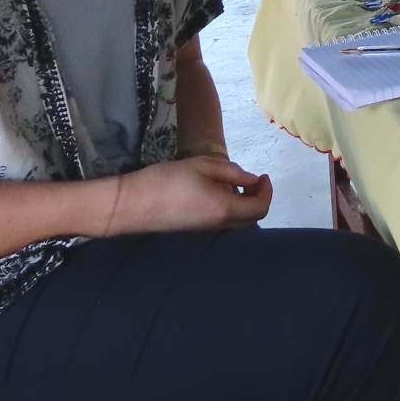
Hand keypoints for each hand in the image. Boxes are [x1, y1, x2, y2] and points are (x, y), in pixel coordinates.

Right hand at [98, 156, 271, 236]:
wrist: (132, 205)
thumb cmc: (167, 180)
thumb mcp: (203, 166)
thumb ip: (232, 173)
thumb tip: (253, 180)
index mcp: (224, 209)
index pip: (260, 208)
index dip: (267, 192)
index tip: (262, 176)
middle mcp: (220, 227)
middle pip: (253, 220)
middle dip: (258, 200)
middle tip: (252, 181)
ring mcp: (207, 233)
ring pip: (238, 224)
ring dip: (243, 206)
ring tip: (232, 185)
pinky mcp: (196, 233)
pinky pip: (223, 225)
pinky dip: (229, 211)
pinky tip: (214, 194)